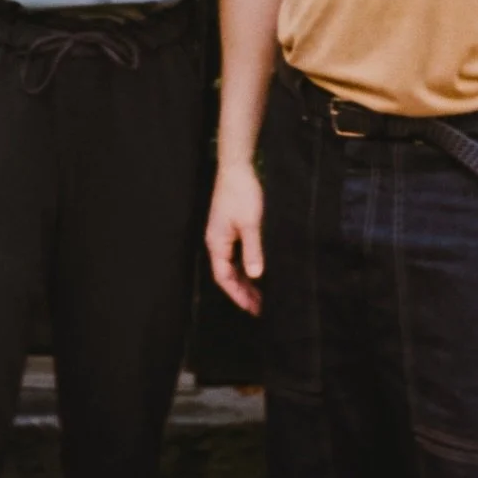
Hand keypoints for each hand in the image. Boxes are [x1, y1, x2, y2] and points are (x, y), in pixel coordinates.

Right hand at [206, 161, 264, 315]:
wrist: (236, 168)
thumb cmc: (242, 195)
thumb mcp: (250, 224)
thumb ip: (252, 250)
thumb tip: (256, 276)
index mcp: (217, 243)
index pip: (223, 277)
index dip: (237, 295)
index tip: (253, 309)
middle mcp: (216, 242)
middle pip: (227, 274)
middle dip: (242, 292)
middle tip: (261, 307)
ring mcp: (222, 235)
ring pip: (231, 265)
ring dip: (244, 280)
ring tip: (261, 295)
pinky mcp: (229, 228)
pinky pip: (235, 255)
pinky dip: (245, 267)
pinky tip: (256, 271)